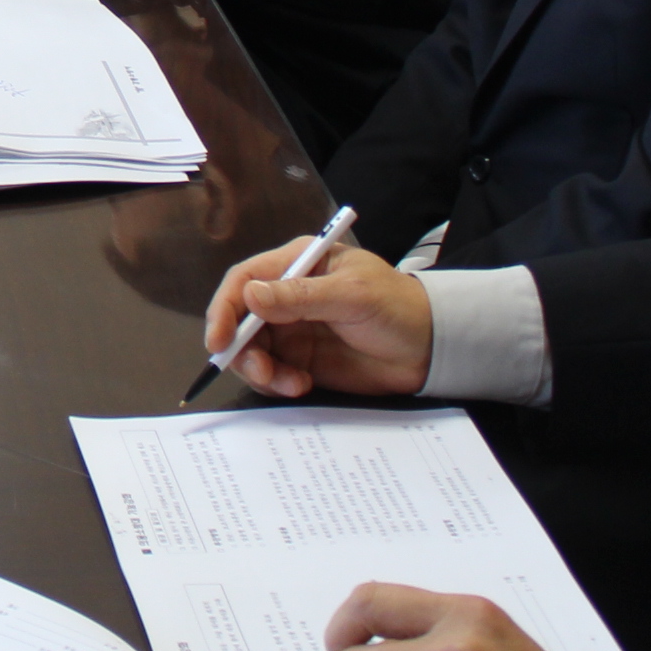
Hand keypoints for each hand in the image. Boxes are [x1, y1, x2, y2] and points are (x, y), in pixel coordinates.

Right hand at [199, 242, 430, 398]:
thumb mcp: (352, 296)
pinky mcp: (301, 359)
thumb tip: (250, 296)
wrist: (431, 349)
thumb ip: (300, 297)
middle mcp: (287, 294)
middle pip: (240, 319)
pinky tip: (302, 386)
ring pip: (251, 350)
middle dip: (242, 348)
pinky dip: (278, 383)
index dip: (225, 309)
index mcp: (298, 264)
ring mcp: (292, 328)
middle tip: (262, 373)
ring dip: (260, 370)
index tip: (219, 341)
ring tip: (290, 383)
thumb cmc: (397, 308)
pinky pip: (272, 372)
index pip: (245, 280)